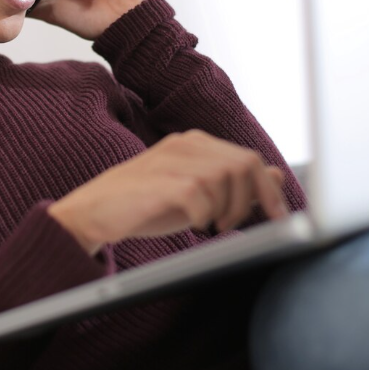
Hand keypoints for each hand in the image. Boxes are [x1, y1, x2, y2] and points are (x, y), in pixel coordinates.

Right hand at [48, 130, 289, 254]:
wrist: (90, 212)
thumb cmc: (142, 204)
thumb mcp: (195, 195)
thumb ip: (233, 183)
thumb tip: (277, 175)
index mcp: (195, 144)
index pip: (248, 158)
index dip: (268, 189)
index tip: (278, 216)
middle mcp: (184, 145)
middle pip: (243, 165)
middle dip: (251, 200)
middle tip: (235, 224)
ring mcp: (169, 160)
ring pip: (225, 178)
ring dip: (227, 209)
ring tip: (213, 225)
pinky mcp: (157, 181)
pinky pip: (198, 194)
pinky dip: (204, 214)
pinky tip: (195, 225)